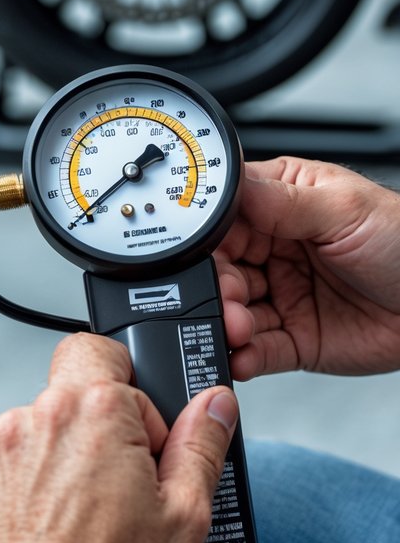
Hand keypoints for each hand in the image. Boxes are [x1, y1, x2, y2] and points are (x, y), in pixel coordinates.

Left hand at [0, 334, 236, 542]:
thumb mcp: (186, 517)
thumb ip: (202, 444)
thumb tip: (214, 402)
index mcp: (88, 412)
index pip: (109, 357)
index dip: (135, 403)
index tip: (144, 450)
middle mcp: (27, 423)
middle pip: (68, 401)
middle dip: (95, 437)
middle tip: (117, 497)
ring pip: (31, 444)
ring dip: (54, 472)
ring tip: (78, 534)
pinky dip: (17, 508)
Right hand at [217, 156, 399, 380]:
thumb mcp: (344, 208)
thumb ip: (282, 201)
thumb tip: (228, 186)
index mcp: (281, 204)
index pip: (227, 219)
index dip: (208, 238)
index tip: (199, 254)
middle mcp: (275, 250)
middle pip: (221, 268)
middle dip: (215, 286)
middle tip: (226, 298)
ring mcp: (283, 295)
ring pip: (233, 311)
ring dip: (226, 322)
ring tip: (238, 328)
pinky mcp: (295, 339)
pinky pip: (258, 350)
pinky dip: (244, 356)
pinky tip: (242, 355)